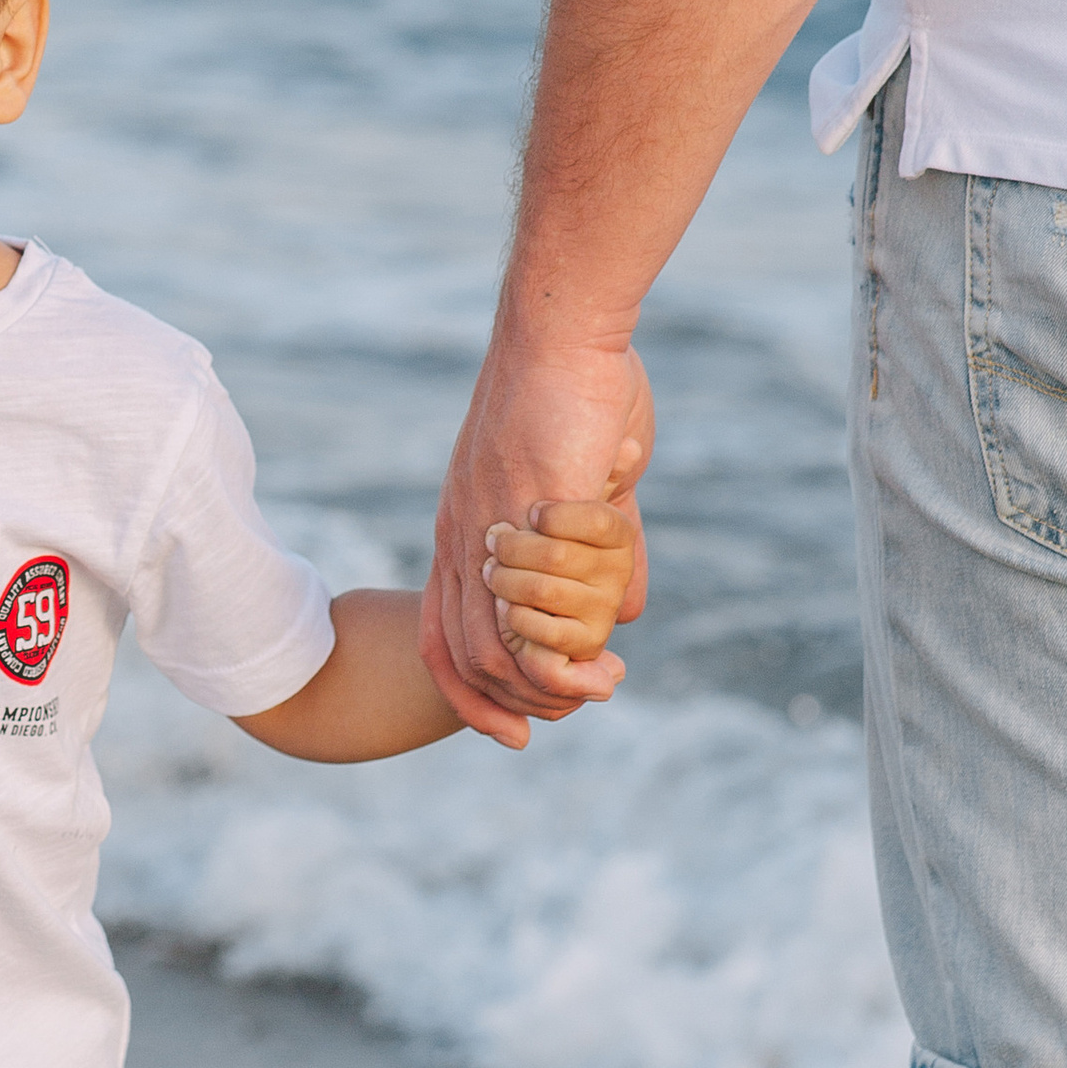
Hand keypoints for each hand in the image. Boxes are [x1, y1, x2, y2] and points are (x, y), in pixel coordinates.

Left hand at [422, 339, 653, 748]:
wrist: (564, 332)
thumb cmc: (577, 395)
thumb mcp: (585, 488)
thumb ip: (601, 552)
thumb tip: (627, 612)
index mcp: (459, 532)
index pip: (439, 638)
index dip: (470, 696)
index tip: (512, 735)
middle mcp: (459, 536)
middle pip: (466, 654)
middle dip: (518, 702)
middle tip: (582, 703)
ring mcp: (486, 523)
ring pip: (501, 636)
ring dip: (553, 670)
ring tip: (603, 677)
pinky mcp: (524, 507)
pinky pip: (537, 593)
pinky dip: (572, 631)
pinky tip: (610, 637)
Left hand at [482, 499, 636, 672]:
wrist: (527, 592)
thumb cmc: (529, 527)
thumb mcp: (549, 494)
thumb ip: (567, 483)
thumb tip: (619, 447)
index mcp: (618, 532)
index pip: (595, 522)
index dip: (553, 517)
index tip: (531, 512)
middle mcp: (620, 570)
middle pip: (556, 556)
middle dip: (510, 549)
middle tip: (492, 542)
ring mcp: (606, 607)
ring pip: (542, 591)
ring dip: (504, 582)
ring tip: (490, 573)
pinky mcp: (588, 641)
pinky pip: (546, 631)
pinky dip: (515, 617)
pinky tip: (505, 605)